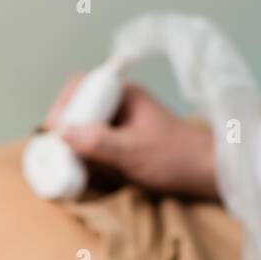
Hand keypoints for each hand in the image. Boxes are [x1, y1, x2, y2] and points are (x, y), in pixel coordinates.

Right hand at [43, 76, 217, 199]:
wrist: (207, 173)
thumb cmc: (175, 159)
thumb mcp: (132, 153)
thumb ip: (97, 142)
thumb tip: (61, 133)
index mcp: (124, 95)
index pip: (82, 86)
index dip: (63, 106)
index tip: (53, 132)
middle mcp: (121, 105)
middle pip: (80, 107)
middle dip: (65, 129)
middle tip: (56, 151)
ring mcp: (123, 123)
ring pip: (86, 127)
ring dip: (75, 145)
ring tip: (67, 163)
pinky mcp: (125, 142)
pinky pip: (96, 144)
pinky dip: (87, 156)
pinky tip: (84, 171)